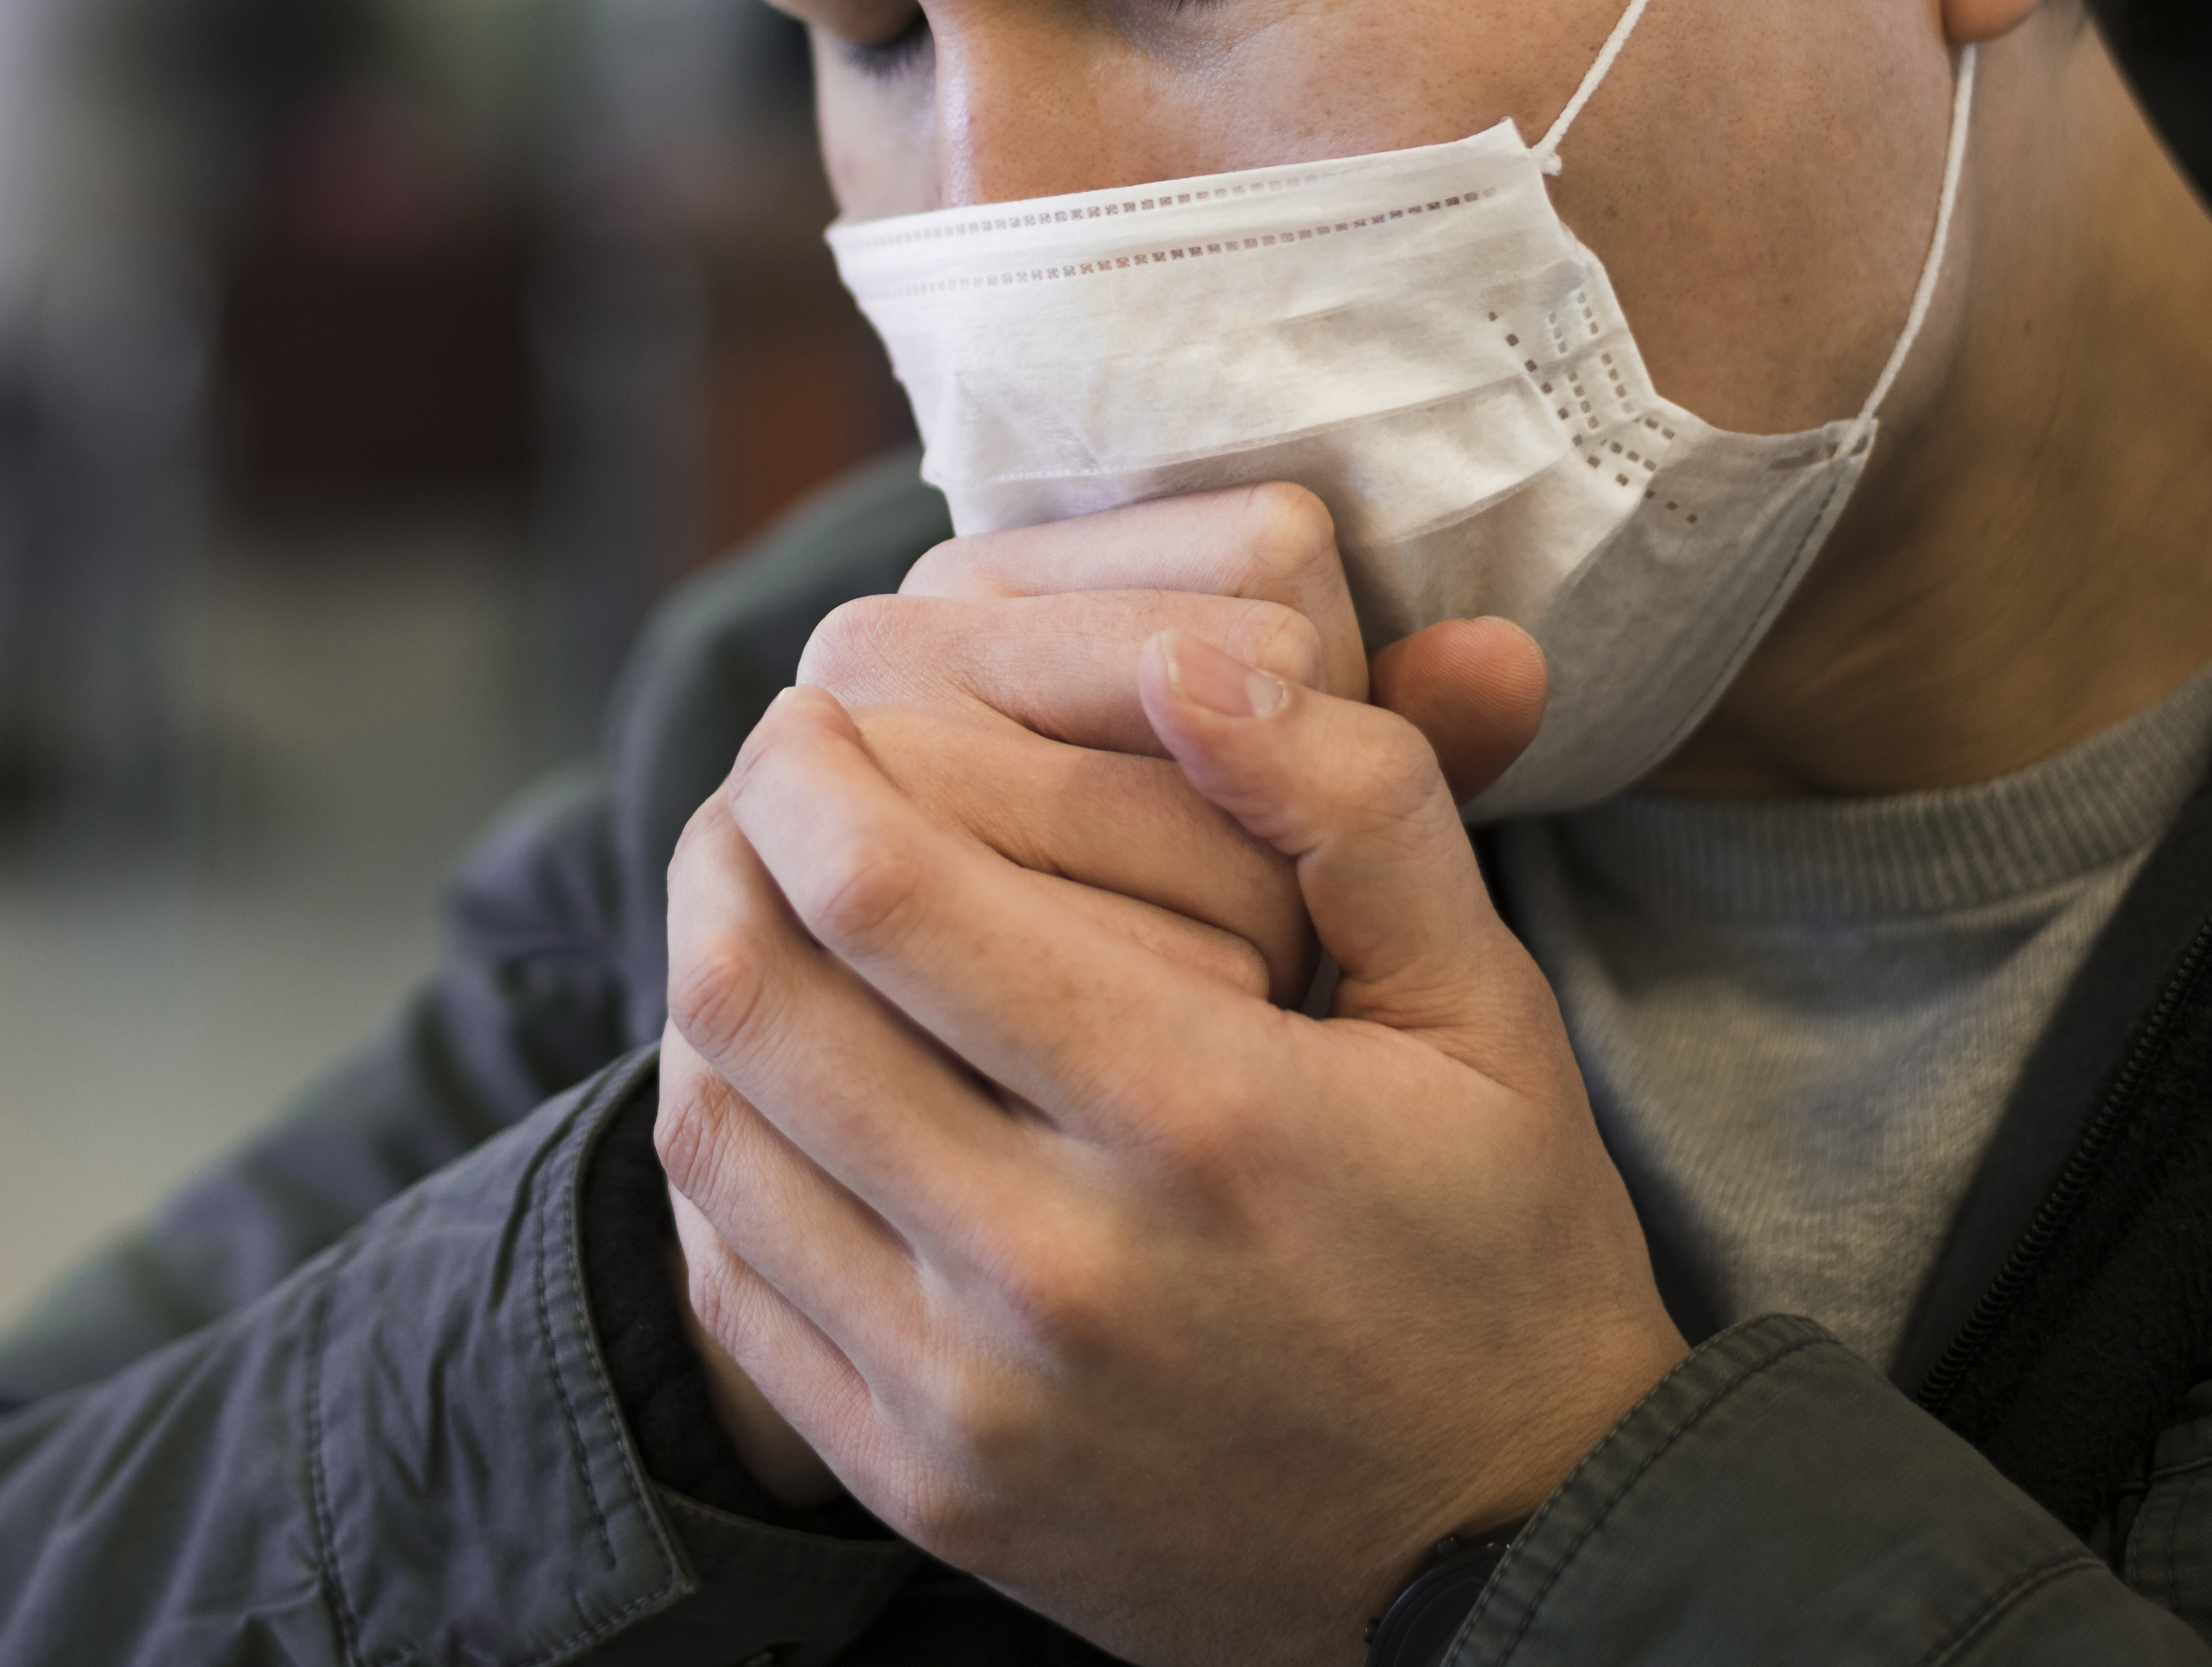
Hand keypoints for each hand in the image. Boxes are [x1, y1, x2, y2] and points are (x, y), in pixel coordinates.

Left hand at [657, 613, 1681, 1661]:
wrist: (1508, 1563)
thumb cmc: (1496, 1249)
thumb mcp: (1483, 1009)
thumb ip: (1352, 805)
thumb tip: (1195, 648)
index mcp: (1193, 1115)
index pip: (883, 888)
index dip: (804, 768)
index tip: (810, 715)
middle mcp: (1055, 1263)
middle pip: (758, 993)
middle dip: (724, 846)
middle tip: (759, 791)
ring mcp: (972, 1393)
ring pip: (714, 1132)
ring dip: (703, 986)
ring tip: (751, 911)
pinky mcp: (925, 1485)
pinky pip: (732, 1281)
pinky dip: (721, 1149)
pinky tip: (774, 1081)